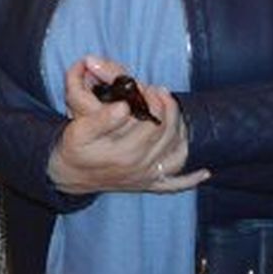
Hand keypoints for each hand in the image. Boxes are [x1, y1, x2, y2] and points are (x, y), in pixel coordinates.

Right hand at [47, 56, 207, 195]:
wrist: (69, 174)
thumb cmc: (75, 148)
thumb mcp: (79, 130)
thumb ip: (101, 119)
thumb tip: (124, 107)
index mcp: (124, 152)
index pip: (152, 123)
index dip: (154, 102)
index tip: (147, 88)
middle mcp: (140, 166)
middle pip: (167, 135)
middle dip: (167, 109)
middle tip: (160, 91)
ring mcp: (146, 177)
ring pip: (177, 154)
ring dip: (181, 132)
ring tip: (174, 112)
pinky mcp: (147, 184)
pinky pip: (175, 185)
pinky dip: (190, 180)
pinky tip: (203, 172)